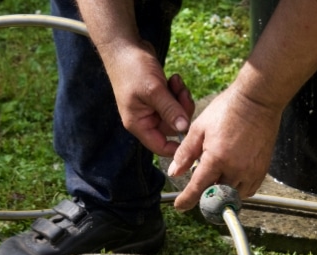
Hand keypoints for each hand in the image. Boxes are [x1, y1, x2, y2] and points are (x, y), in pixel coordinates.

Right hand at [107, 42, 194, 156]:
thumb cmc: (133, 68)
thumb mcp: (153, 90)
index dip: (177, 147)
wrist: (124, 45)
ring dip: (181, 99)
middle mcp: (145, 119)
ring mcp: (152, 108)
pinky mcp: (158, 97)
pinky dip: (178, 91)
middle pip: (173, 128)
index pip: (160, 147)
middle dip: (181, 111)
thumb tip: (184, 129)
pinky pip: (175, 102)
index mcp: (139, 124)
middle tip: (182, 93)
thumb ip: (170, 110)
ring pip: (176, 114)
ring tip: (177, 81)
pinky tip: (174, 78)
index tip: (192, 136)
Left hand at [167, 86, 281, 210]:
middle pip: (216, 195)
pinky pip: (248, 190)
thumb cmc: (227, 110)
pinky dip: (238, 190)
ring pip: (233, 196)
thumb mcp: (199, 128)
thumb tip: (174, 172)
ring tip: (216, 180)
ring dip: (222, 193)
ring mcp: (251, 171)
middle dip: (205, 195)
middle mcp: (235, 169)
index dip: (186, 200)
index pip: (198, 188)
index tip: (180, 206)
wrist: (257, 100)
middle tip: (199, 189)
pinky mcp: (262, 170)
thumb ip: (185, 153)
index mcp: (216, 158)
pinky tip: (231, 179)